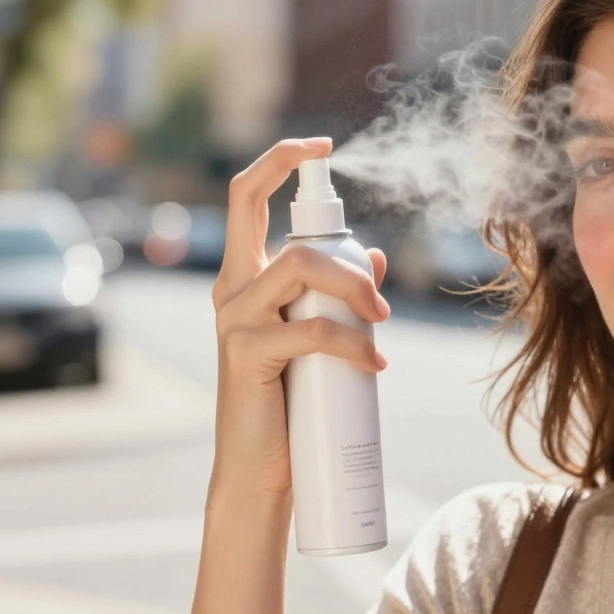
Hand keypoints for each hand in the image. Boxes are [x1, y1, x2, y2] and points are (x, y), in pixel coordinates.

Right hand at [208, 138, 390, 498]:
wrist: (263, 469)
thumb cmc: (294, 399)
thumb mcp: (323, 335)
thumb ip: (343, 294)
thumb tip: (378, 258)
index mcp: (246, 276)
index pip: (247, 197)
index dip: (278, 160)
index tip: (320, 144)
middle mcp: (231, 288)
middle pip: (275, 224)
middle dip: (341, 251)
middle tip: (382, 300)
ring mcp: (233, 318)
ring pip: (297, 266)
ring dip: (353, 290)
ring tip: (381, 327)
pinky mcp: (245, 352)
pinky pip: (309, 328)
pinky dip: (352, 344)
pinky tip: (374, 366)